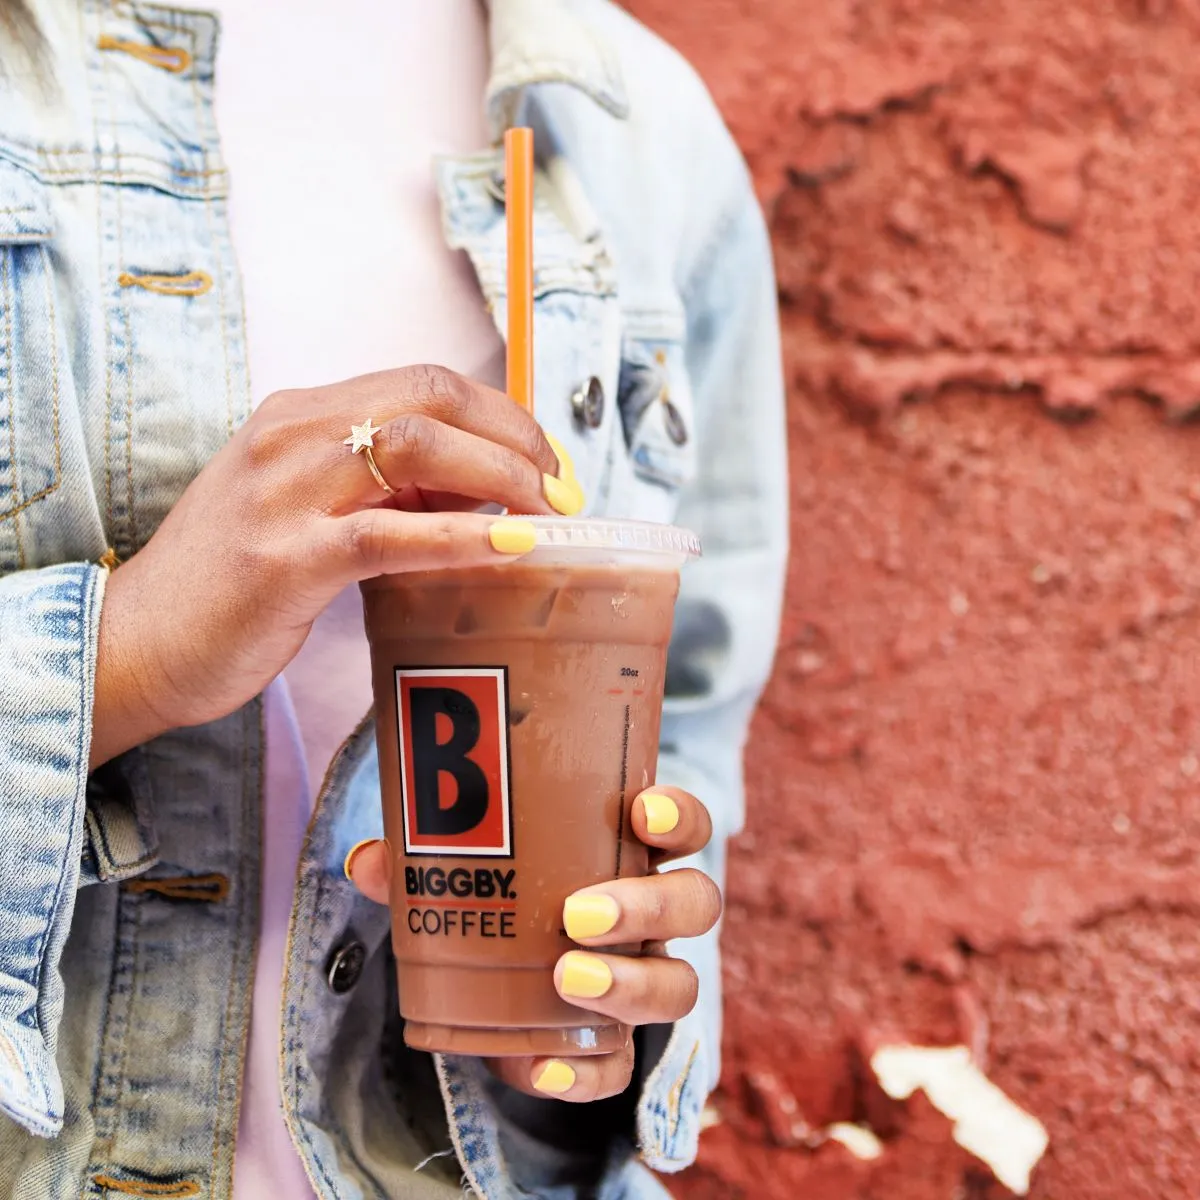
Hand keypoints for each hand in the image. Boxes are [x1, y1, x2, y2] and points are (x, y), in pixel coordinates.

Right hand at [90, 366, 578, 767]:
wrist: (136, 640)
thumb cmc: (233, 581)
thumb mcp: (307, 508)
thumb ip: (383, 488)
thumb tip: (482, 488)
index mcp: (301, 415)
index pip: (425, 382)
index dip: (502, 414)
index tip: (546, 460)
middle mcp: (293, 434)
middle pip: (434, 397)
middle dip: (516, 436)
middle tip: (562, 490)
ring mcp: (285, 493)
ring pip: (419, 447)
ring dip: (502, 476)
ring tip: (547, 518)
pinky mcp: (286, 560)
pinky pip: (390, 532)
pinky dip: (462, 534)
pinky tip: (511, 546)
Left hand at [347, 786, 721, 1101]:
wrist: (493, 980)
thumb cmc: (498, 895)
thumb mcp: (461, 868)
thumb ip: (420, 861)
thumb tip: (367, 861)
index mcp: (627, 854)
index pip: (683, 826)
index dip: (677, 816)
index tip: (640, 812)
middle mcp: (651, 915)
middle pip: (695, 903)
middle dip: (650, 906)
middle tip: (579, 915)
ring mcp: (642, 979)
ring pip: (679, 985)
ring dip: (631, 985)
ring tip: (568, 982)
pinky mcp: (611, 1045)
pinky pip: (621, 1067)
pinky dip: (586, 1073)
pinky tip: (541, 1067)